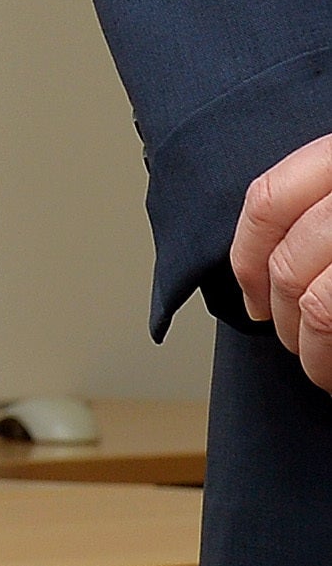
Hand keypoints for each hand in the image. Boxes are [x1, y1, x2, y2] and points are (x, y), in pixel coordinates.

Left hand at [232, 134, 331, 388]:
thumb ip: (312, 208)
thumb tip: (264, 279)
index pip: (268, 200)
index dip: (247, 258)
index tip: (252, 299)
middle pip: (289, 263)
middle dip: (281, 314)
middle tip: (290, 340)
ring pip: (317, 305)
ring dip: (311, 350)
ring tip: (319, 366)